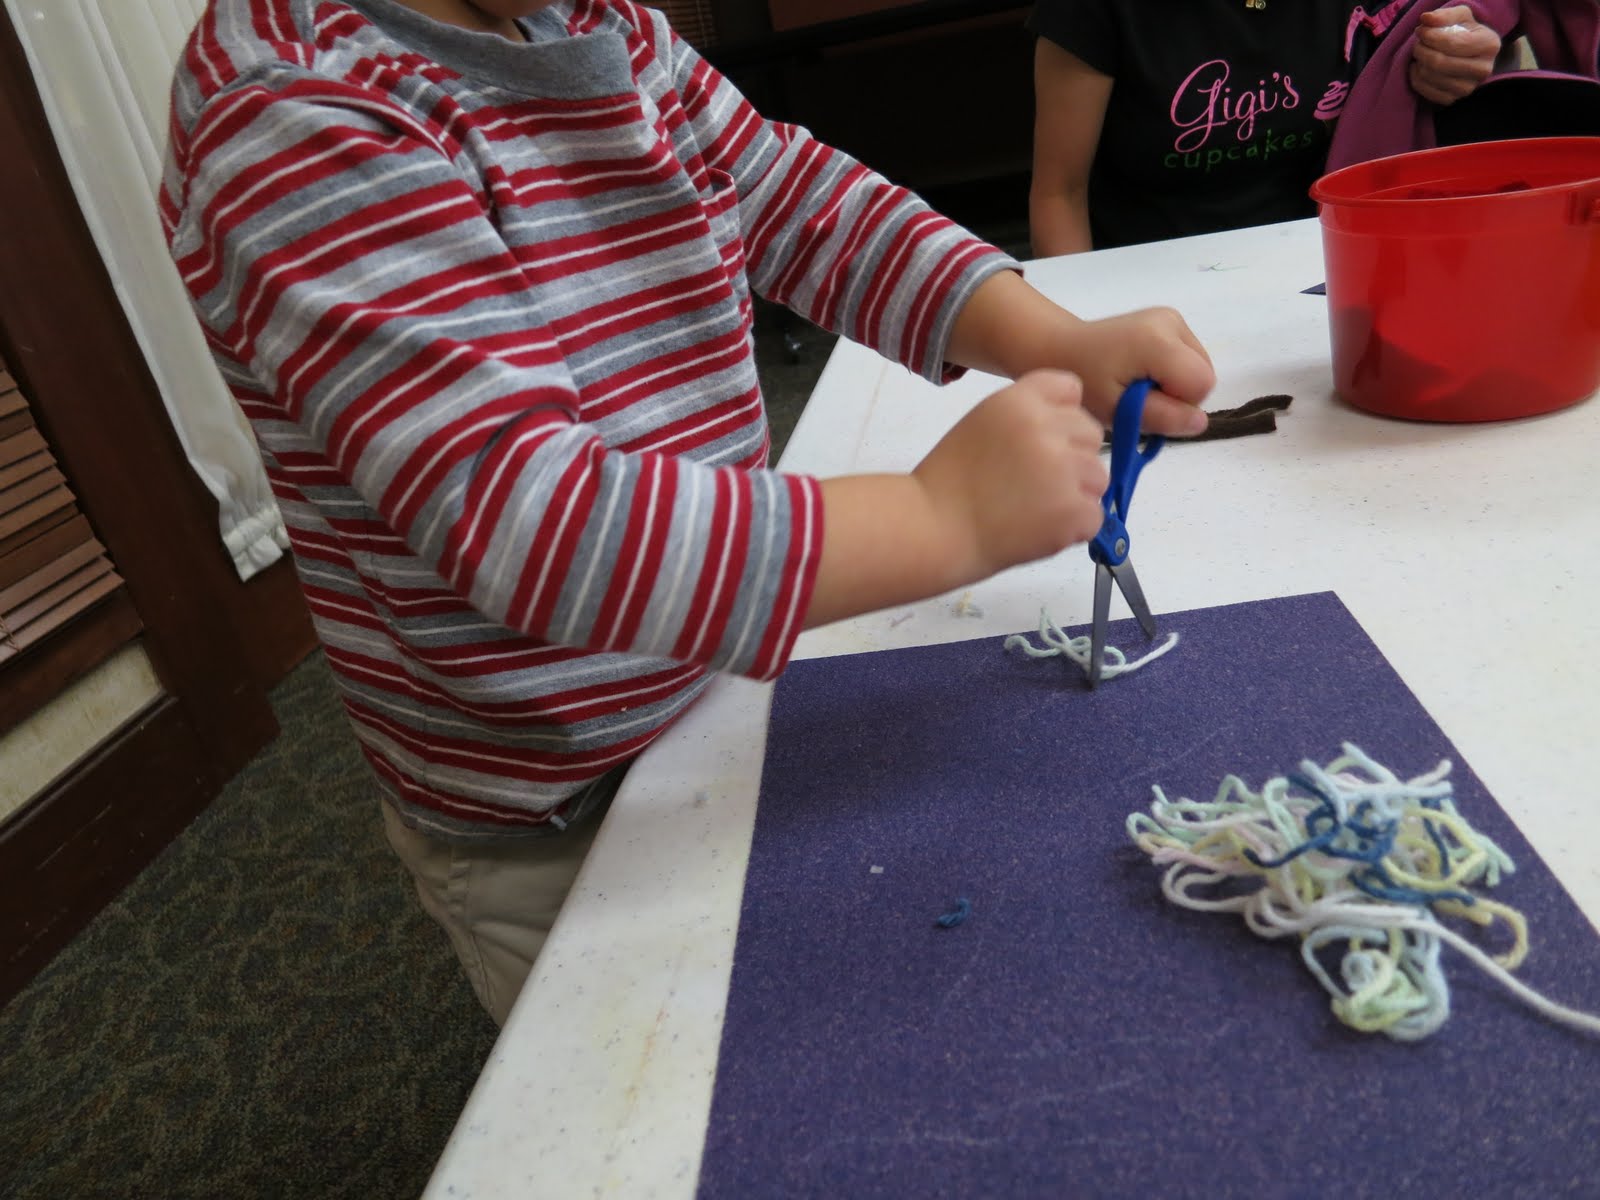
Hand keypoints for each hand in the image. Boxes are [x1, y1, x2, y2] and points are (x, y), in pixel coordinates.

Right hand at [913, 369, 1108, 579]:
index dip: (1061, 416)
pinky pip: (1094, 516)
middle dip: (1072, 458)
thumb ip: (1027, 415)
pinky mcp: (1074, 511)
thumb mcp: (982, 422)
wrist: (934, 529)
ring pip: (1098, 477)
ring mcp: (1064, 470)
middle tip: (1033, 483)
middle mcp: (1047, 429)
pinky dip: (1072, 528)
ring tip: (1033, 508)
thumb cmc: (949, 482)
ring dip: (1075, 495)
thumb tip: (1070, 427)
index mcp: (1021, 401)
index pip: (1070, 388)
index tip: (1041, 441)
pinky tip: (1037, 528)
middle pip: (1091, 435)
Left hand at [1053, 307, 1215, 435]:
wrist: (1061, 348)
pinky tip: (1141, 372)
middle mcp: (1172, 322)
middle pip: (1204, 375)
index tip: (1144, 404)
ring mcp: (1172, 318)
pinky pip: (1188, 358)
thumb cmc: (1084, 381)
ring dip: (1173, 385)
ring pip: (1198, 367)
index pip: (1201, 384)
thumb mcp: (1117, 409)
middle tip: (1137, 397)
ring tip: (1136, 384)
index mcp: (1160, 341)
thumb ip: (1160, 417)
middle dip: (1177, 395)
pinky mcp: (1170, 320)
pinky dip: (1170, 372)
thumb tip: (1200, 422)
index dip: (1179, 405)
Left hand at [1409, 6, 1500, 105]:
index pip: (1452, 43)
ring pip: (1431, 77)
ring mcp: (1468, 88)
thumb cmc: (1465, 32)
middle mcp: (1483, 70)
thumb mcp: (1460, 17)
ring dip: (1418, 63)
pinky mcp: (1453, 100)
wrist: (1469, 55)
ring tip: (1420, 53)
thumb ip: (1444, 15)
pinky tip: (1419, 67)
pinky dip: (1416, 78)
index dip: (1430, 36)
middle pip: (1440, 62)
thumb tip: (1426, 19)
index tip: (1421, 30)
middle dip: (1422, 50)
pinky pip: (1425, 91)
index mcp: (1489, 45)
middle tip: (1417, 43)